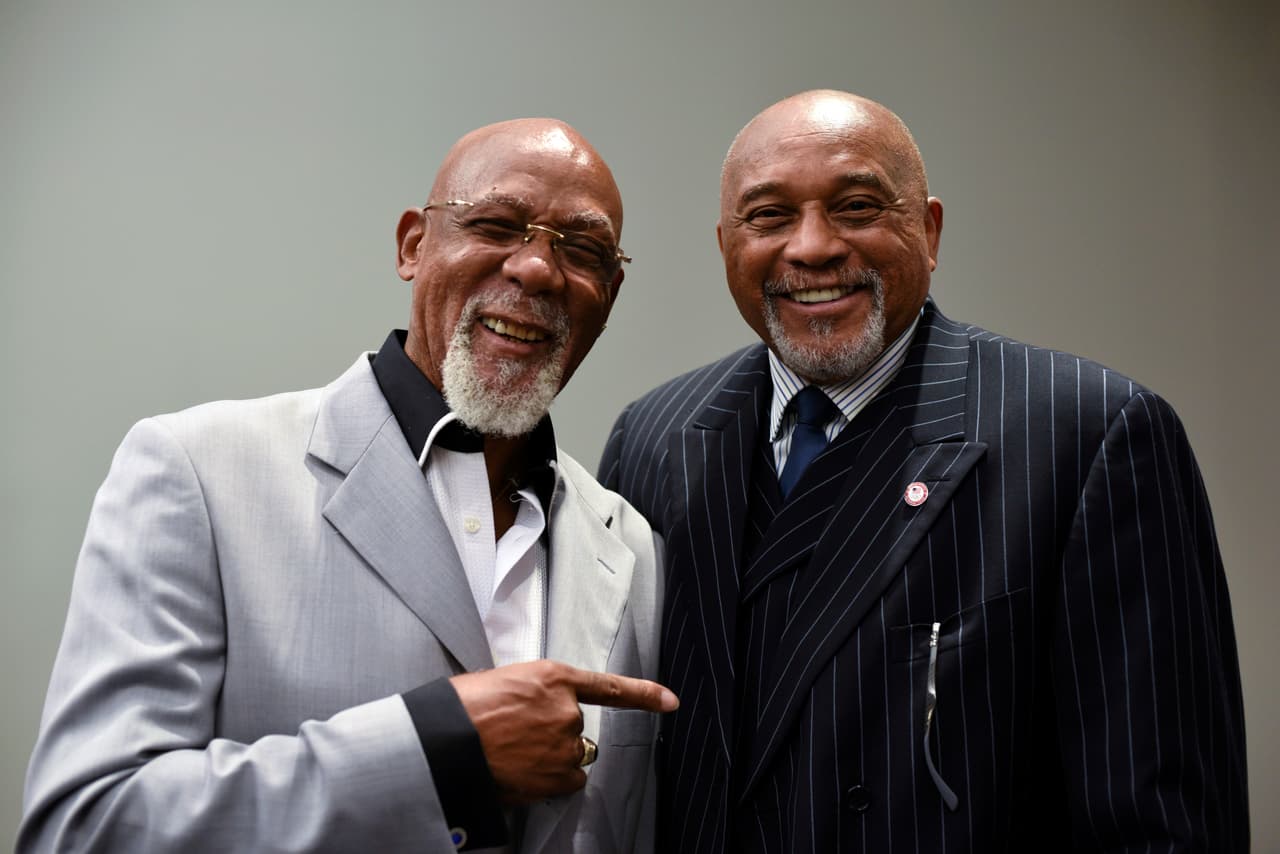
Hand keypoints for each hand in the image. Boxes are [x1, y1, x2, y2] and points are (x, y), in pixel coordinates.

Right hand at [450, 660, 677, 803]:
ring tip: (512, 753)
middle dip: (554, 734)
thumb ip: (531, 692)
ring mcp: (564, 744)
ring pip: (571, 756)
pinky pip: (567, 782)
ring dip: (551, 758)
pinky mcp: (557, 775)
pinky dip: (549, 781)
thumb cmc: (459, 709)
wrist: (443, 742)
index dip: (643, 694)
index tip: (668, 701)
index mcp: (553, 676)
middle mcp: (566, 709)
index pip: (609, 687)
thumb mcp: (500, 681)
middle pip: (577, 728)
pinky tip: (521, 771)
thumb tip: (532, 709)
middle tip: (515, 735)